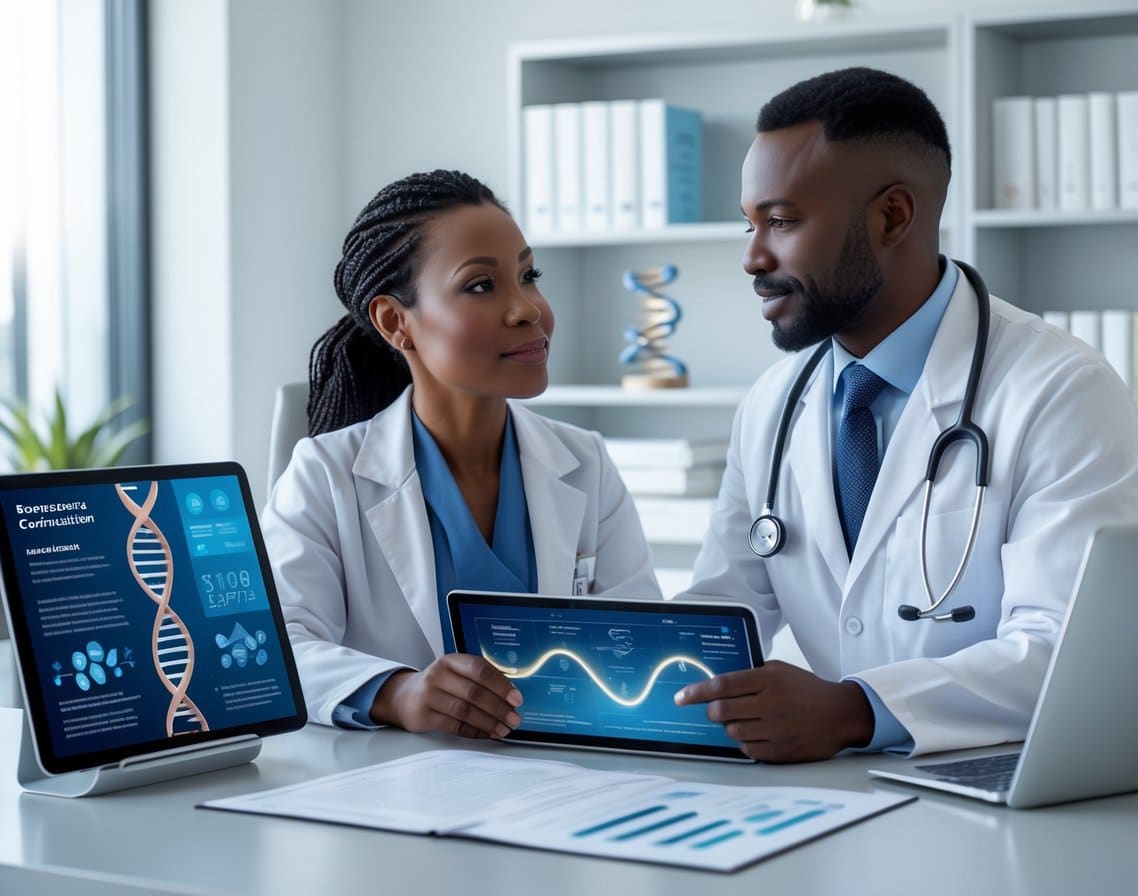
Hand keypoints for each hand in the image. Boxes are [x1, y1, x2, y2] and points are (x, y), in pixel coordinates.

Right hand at [372, 654, 522, 738]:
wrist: (403, 697)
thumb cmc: (438, 685)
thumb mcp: (455, 673)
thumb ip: (479, 680)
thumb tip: (511, 697)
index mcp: (451, 661)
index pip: (480, 669)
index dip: (501, 684)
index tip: (517, 698)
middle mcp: (438, 675)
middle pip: (474, 692)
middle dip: (499, 708)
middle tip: (514, 718)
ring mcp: (428, 696)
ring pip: (465, 711)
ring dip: (489, 722)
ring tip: (503, 729)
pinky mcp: (423, 716)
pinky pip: (454, 726)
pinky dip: (474, 732)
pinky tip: (486, 734)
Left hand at [673, 661, 874, 762]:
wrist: (841, 714)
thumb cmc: (807, 690)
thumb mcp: (780, 671)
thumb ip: (751, 675)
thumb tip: (717, 684)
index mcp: (769, 679)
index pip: (722, 685)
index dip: (696, 692)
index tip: (681, 697)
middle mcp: (771, 703)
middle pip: (721, 711)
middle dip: (711, 711)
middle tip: (713, 710)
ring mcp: (776, 729)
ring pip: (732, 731)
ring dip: (730, 726)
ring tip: (743, 720)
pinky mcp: (781, 751)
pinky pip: (747, 749)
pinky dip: (745, 742)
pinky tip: (756, 733)